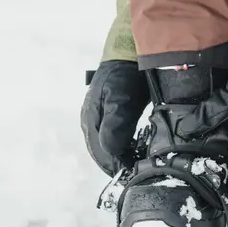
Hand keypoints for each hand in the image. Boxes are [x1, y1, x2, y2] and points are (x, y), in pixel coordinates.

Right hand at [81, 60, 149, 175]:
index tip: (131, 175)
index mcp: (91, 119)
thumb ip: (115, 125)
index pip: (100, 152)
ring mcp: (99, 115)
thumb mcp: (121, 99)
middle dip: (116, 163)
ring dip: (119, 155)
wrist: (130, 51)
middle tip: (136, 172)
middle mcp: (91, 120)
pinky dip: (122, 145)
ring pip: (107, 144)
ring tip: (136, 163)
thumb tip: (111, 152)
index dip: (114, 165)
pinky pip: (113, 135)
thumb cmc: (125, 75)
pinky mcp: (110, 111)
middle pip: (102, 151)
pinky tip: (134, 148)